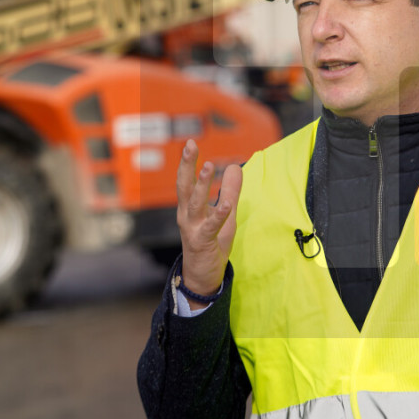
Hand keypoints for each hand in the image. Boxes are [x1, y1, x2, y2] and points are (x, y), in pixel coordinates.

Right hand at [175, 139, 242, 308]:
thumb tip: (234, 166)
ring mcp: (192, 229)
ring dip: (202, 185)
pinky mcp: (202, 242)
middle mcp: (187, 216)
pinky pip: (210, 227)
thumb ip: (229, 190)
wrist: (202, 276)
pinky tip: (226, 204)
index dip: (188, 162)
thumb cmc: (211, 242)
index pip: (186, 181)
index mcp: (189, 207)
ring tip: (208, 166)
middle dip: (187, 165)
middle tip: (190, 145)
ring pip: (195, 203)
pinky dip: (218, 215)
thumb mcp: (224, 213)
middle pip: (184, 187)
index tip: (190, 142)